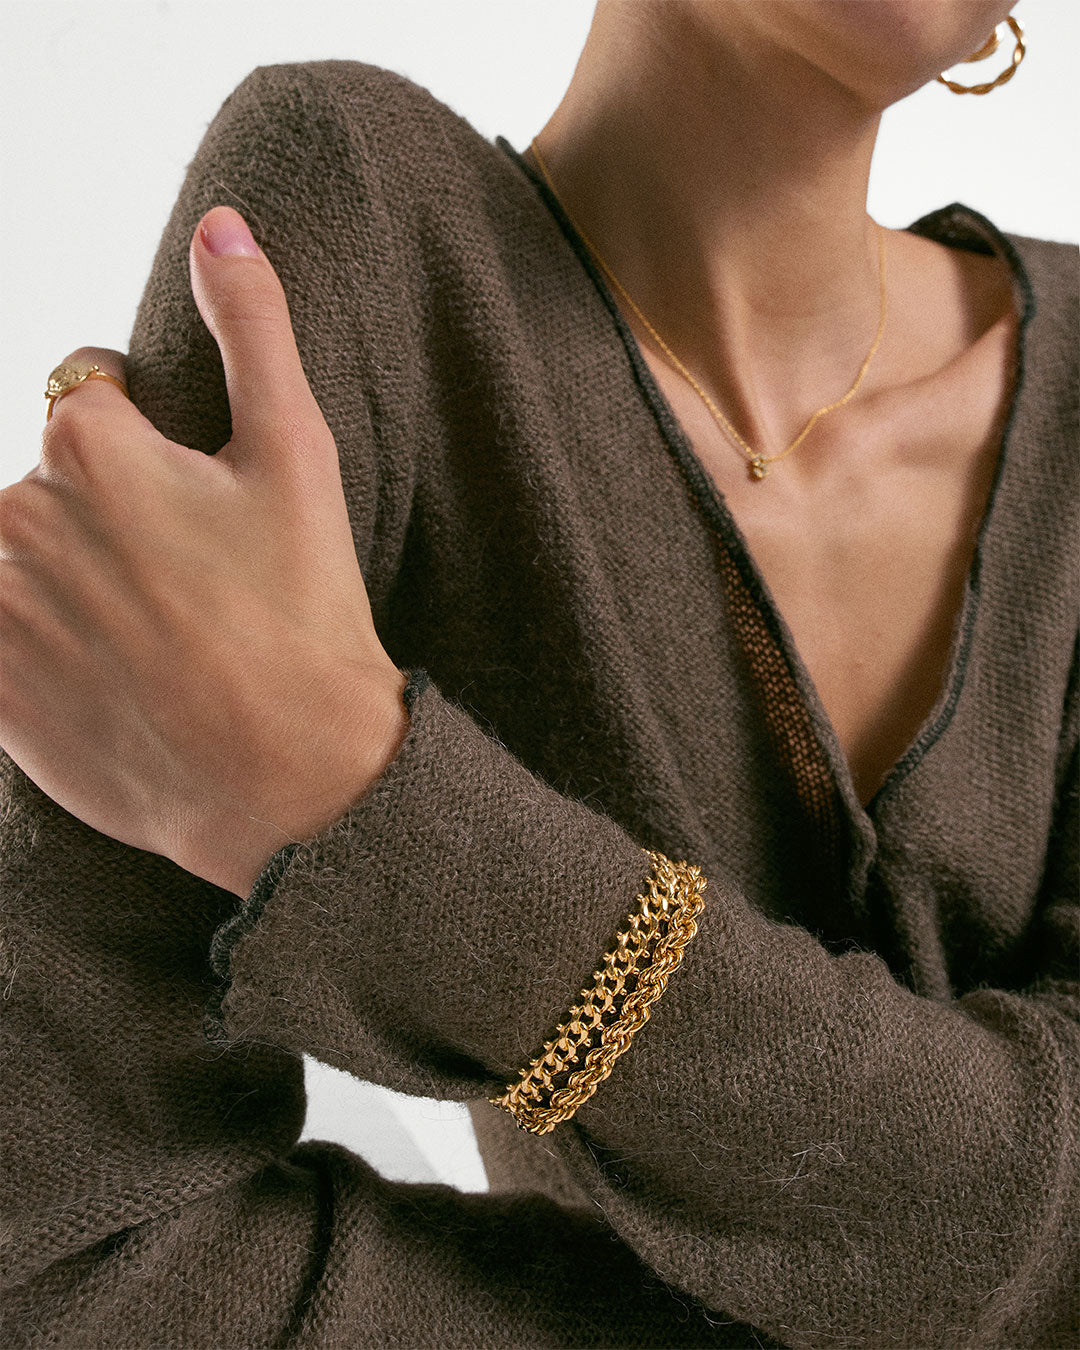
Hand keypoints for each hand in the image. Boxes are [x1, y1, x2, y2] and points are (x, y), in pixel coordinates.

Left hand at [0, 206, 409, 897]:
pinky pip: (3, 633)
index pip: (87, 395)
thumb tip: (221, 222)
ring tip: (151, 636)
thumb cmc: (302, 613)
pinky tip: (109, 674)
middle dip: (104, 515)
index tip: (193, 503)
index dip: (147, 438)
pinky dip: (40, 643)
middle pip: (48, 485)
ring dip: (67, 580)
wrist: (284, 776)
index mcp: (90, 444)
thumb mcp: (297, 457)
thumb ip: (254, 330)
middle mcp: (18, 514)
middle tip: (186, 584)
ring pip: (20, 558)